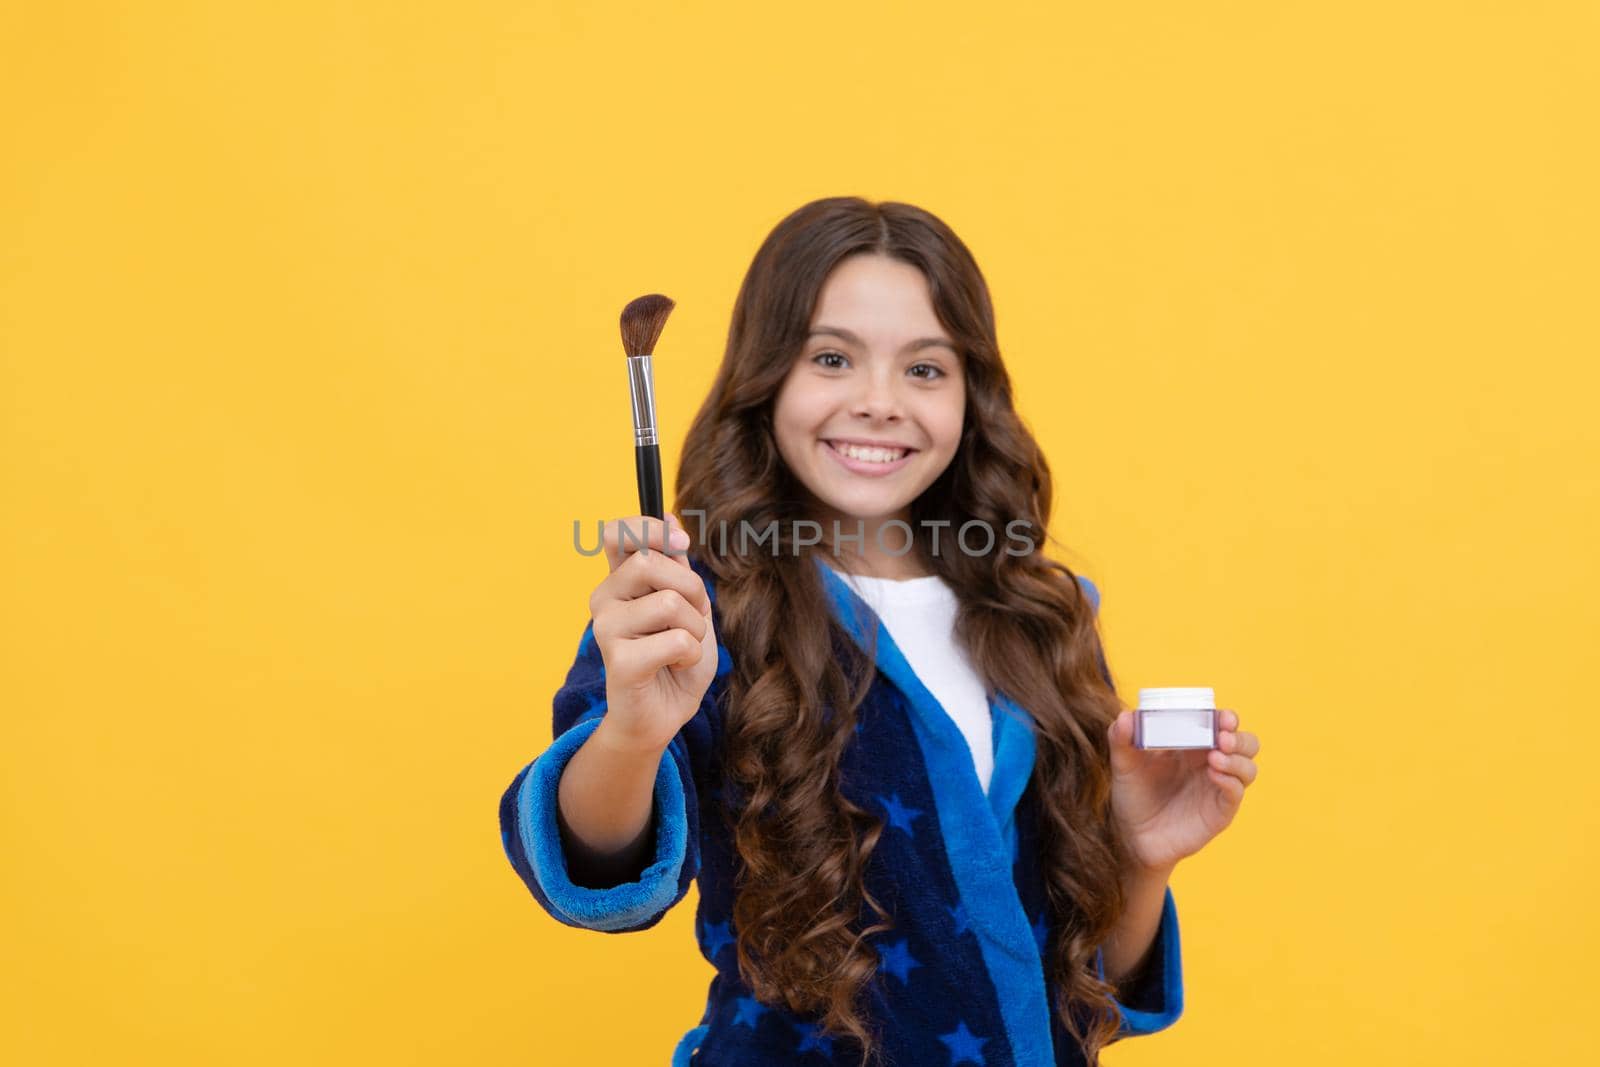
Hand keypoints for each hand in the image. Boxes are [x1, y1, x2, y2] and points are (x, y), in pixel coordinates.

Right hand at [588, 514, 717, 756]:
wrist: (662, 716)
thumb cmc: (674, 660)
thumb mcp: (688, 606)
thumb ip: (677, 566)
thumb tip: (670, 514)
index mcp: (620, 580)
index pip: (618, 532)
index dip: (651, 529)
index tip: (681, 544)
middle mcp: (604, 599)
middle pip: (648, 563)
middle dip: (691, 587)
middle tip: (695, 615)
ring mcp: (605, 629)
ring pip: (669, 603)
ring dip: (695, 629)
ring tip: (684, 648)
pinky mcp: (617, 661)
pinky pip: (676, 641)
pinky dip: (691, 655)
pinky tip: (676, 667)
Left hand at [1106, 708, 1260, 874]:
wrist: (1132, 836)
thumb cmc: (1133, 795)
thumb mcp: (1123, 764)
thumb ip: (1121, 739)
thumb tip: (1126, 716)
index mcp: (1193, 745)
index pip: (1221, 725)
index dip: (1226, 718)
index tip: (1221, 715)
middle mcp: (1211, 763)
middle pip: (1245, 744)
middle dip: (1239, 737)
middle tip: (1222, 737)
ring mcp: (1218, 788)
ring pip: (1248, 768)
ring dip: (1237, 759)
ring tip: (1215, 757)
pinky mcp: (1219, 811)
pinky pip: (1235, 793)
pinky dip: (1230, 781)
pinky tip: (1215, 774)